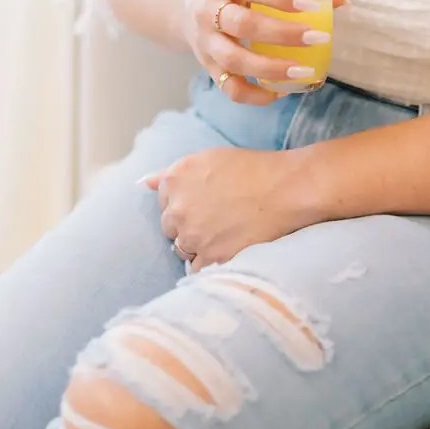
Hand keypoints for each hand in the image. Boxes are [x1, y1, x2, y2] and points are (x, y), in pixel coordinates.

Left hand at [140, 146, 307, 270]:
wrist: (284, 189)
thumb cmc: (251, 169)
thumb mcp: (208, 158)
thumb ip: (172, 173)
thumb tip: (145, 183)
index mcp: (175, 179)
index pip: (163, 201)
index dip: (184, 203)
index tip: (202, 203)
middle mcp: (178, 208)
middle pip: (169, 228)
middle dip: (186, 226)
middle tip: (213, 220)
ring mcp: (193, 235)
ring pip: (182, 250)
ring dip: (196, 246)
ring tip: (222, 236)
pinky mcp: (210, 257)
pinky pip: (197, 269)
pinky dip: (207, 264)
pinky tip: (223, 253)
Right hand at [181, 0, 348, 105]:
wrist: (186, 4)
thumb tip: (341, 0)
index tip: (312, 5)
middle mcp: (206, 10)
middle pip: (242, 24)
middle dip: (283, 34)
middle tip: (318, 37)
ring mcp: (204, 41)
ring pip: (233, 60)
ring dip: (271, 69)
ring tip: (305, 71)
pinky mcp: (207, 67)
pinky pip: (229, 87)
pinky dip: (255, 95)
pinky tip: (280, 92)